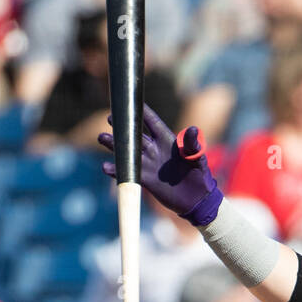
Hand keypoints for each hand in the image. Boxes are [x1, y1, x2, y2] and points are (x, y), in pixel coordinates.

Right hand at [99, 106, 221, 224]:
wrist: (197, 199)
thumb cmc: (200, 175)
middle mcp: (155, 149)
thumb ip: (192, 144)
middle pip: (135, 135)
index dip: (142, 112)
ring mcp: (148, 164)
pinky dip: (117, 170)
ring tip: (101, 138)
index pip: (152, 122)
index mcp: (167, 141)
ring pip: (128, 152)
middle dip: (123, 127)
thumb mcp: (197, 158)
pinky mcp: (145, 179)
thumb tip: (193, 129)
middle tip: (110, 118)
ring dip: (115, 145)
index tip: (130, 101)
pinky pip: (129, 172)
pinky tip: (106, 167)